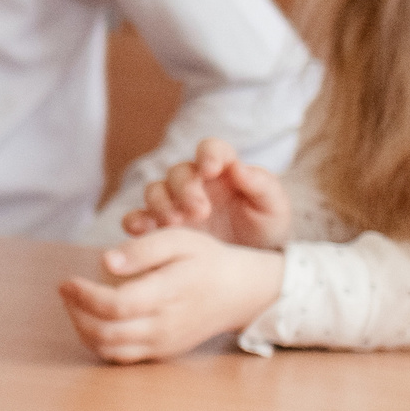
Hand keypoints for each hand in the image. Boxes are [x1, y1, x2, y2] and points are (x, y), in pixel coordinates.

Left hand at [59, 228, 285, 362]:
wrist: (240, 292)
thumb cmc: (206, 260)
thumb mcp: (180, 240)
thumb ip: (143, 249)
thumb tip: (106, 261)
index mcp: (169, 294)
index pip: (116, 305)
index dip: (84, 296)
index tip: (68, 281)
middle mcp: (165, 325)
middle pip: (106, 332)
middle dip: (76, 312)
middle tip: (66, 289)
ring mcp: (163, 343)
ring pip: (109, 349)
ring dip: (82, 329)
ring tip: (75, 304)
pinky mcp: (161, 352)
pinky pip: (121, 357)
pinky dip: (98, 342)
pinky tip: (92, 320)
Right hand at [120, 138, 291, 246]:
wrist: (252, 261)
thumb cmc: (265, 227)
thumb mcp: (274, 207)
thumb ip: (261, 184)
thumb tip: (238, 167)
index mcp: (223, 170)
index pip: (211, 149)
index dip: (207, 154)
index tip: (210, 169)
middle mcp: (194, 183)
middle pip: (178, 172)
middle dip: (185, 189)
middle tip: (200, 211)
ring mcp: (174, 204)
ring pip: (154, 190)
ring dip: (161, 204)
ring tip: (175, 222)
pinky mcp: (159, 227)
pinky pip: (137, 217)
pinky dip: (135, 221)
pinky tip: (141, 230)